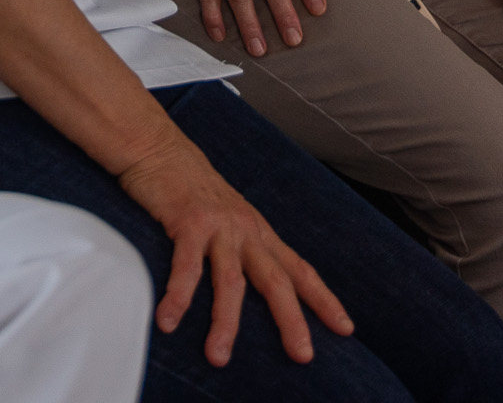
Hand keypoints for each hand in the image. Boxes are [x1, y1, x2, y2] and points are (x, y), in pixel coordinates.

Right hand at [115, 136, 354, 366]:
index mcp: (257, 232)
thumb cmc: (189, 187)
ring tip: (218, 356)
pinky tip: (169, 321)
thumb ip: (239, 248)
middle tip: (303, 355)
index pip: (299, 269)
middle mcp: (245, 230)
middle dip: (292, 320)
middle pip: (277, 281)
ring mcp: (218, 226)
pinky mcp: (188, 222)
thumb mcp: (226, 218)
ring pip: (231, 281)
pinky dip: (178, 297)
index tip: (345, 328)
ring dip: (225, 322)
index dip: (323, 299)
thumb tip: (247, 286)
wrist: (157, 147)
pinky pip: (185, 267)